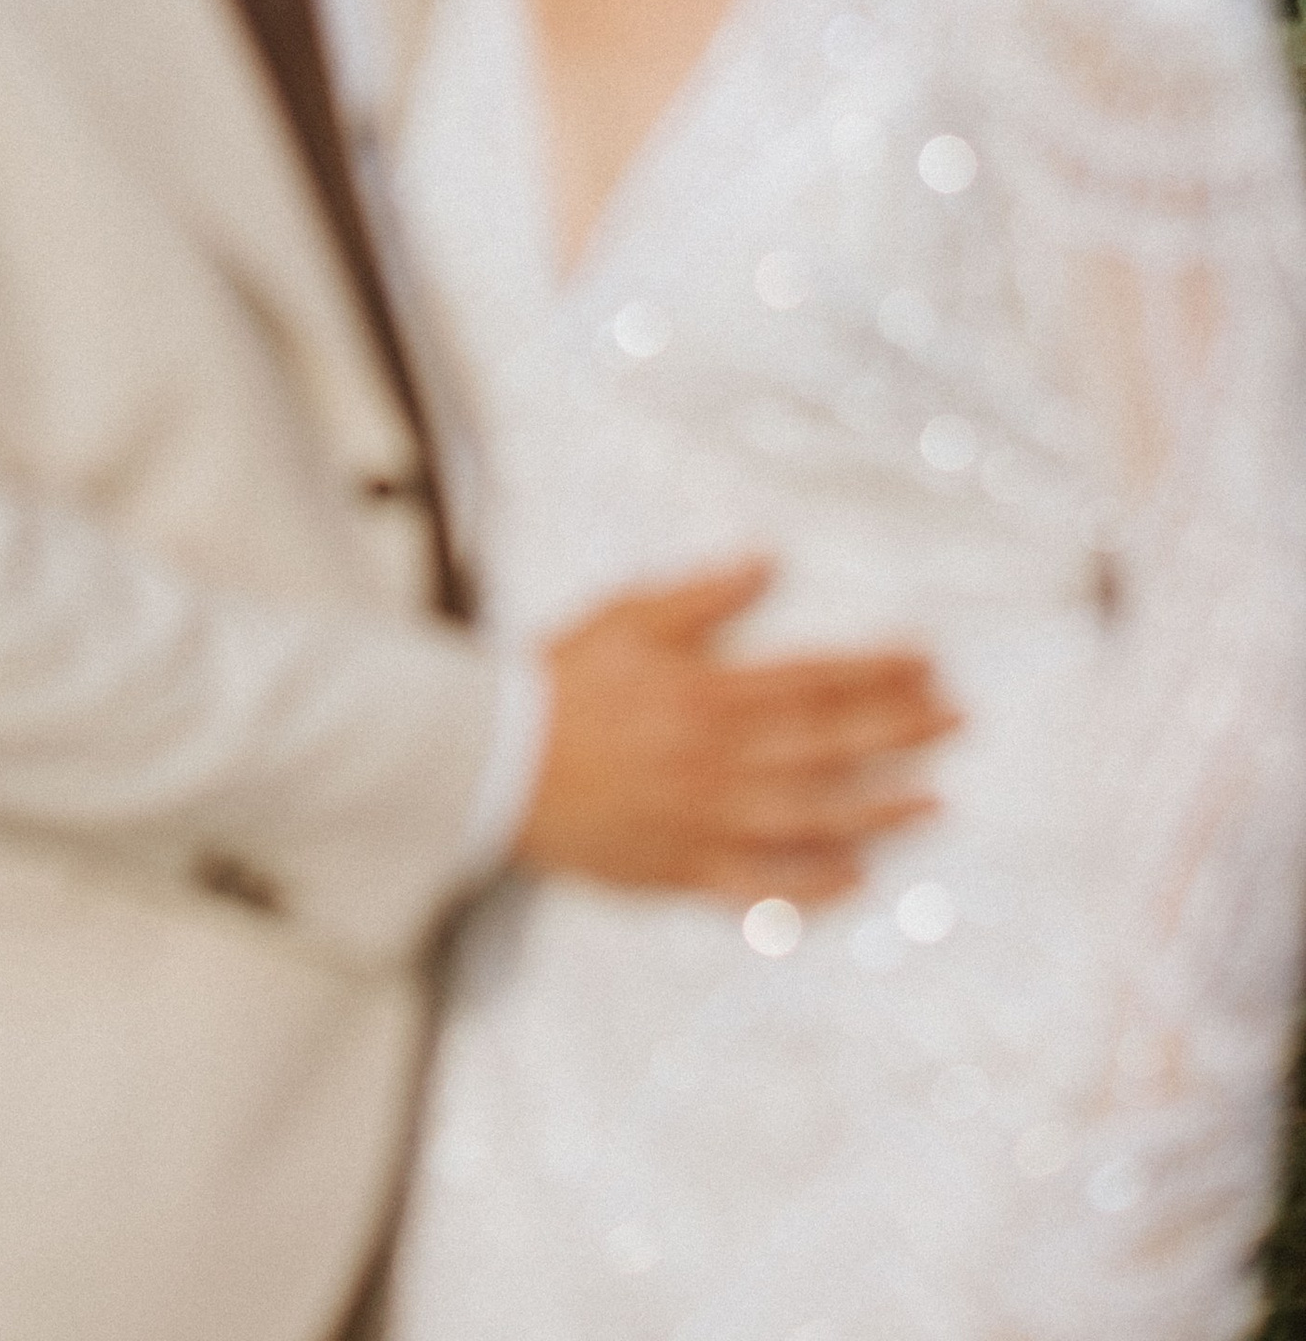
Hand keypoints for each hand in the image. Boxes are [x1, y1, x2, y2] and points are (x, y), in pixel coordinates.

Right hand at [514, 560, 956, 903]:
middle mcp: (720, 761)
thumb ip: (701, 596)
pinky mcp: (684, 870)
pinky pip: (764, 886)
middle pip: (829, 747)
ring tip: (934, 800)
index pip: (814, 680)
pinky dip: (815, 884)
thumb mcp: (624, 616)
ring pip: (813, 819)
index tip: (928, 660)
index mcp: (708, 694)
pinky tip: (858, 876)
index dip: (877, 670)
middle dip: (900, 732)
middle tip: (957, 721)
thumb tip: (768, 561)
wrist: (489, 764)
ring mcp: (707, 822)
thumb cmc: (557, 683)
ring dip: (880, 809)